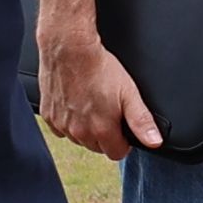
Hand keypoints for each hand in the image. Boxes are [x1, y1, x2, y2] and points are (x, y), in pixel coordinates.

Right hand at [38, 33, 164, 156]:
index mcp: (101, 130)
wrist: (69, 49)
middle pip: (97, 147)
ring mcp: (62, 125)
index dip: (123, 142)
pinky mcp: (48, 115)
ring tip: (91, 104)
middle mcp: (80, 132)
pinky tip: (74, 103)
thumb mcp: (129, 93)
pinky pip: (60, 128)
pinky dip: (68, 121)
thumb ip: (142, 121)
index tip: (122, 127)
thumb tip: (154, 141)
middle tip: (107, 111)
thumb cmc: (99, 68)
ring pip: (78, 138)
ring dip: (85, 128)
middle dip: (105, 135)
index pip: (116, 153)